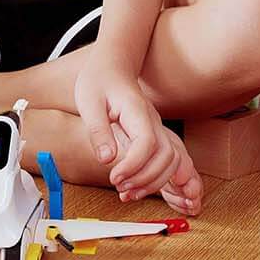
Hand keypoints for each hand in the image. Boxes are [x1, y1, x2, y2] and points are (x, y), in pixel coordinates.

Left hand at [73, 57, 190, 205]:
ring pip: (170, 162)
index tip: (114, 177)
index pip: (147, 142)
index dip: (134, 165)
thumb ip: (98, 131)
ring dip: (151, 182)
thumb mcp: (89, 102)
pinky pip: (162, 162)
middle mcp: (152, 122)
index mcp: (137, 111)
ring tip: (126, 192)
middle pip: (166, 156)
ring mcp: (155, 129)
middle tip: (119, 187)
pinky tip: (131, 187)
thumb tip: (107, 159)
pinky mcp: (152, 138)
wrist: (112, 67)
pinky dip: (152, 179)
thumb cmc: (99, 81)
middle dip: (145, 178)